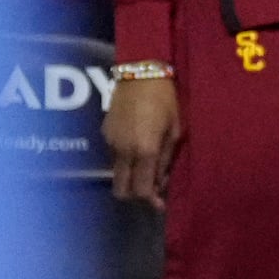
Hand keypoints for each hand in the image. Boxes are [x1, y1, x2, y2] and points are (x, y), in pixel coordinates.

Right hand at [104, 77, 181, 207]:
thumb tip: (161, 182)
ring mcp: (111, 143)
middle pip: (121, 190)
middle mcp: (124, 151)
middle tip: (151, 189)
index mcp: (145, 151)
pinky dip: (124, 161)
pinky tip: (136, 149)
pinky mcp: (104, 134)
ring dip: (130, 177)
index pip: (142, 190)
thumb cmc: (165, 99)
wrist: (140, 74)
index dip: (151, 201)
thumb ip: (167, 159)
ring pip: (116, 175)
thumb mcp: (175, 130)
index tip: (160, 205)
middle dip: (135, 195)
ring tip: (146, 167)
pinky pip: (113, 157)